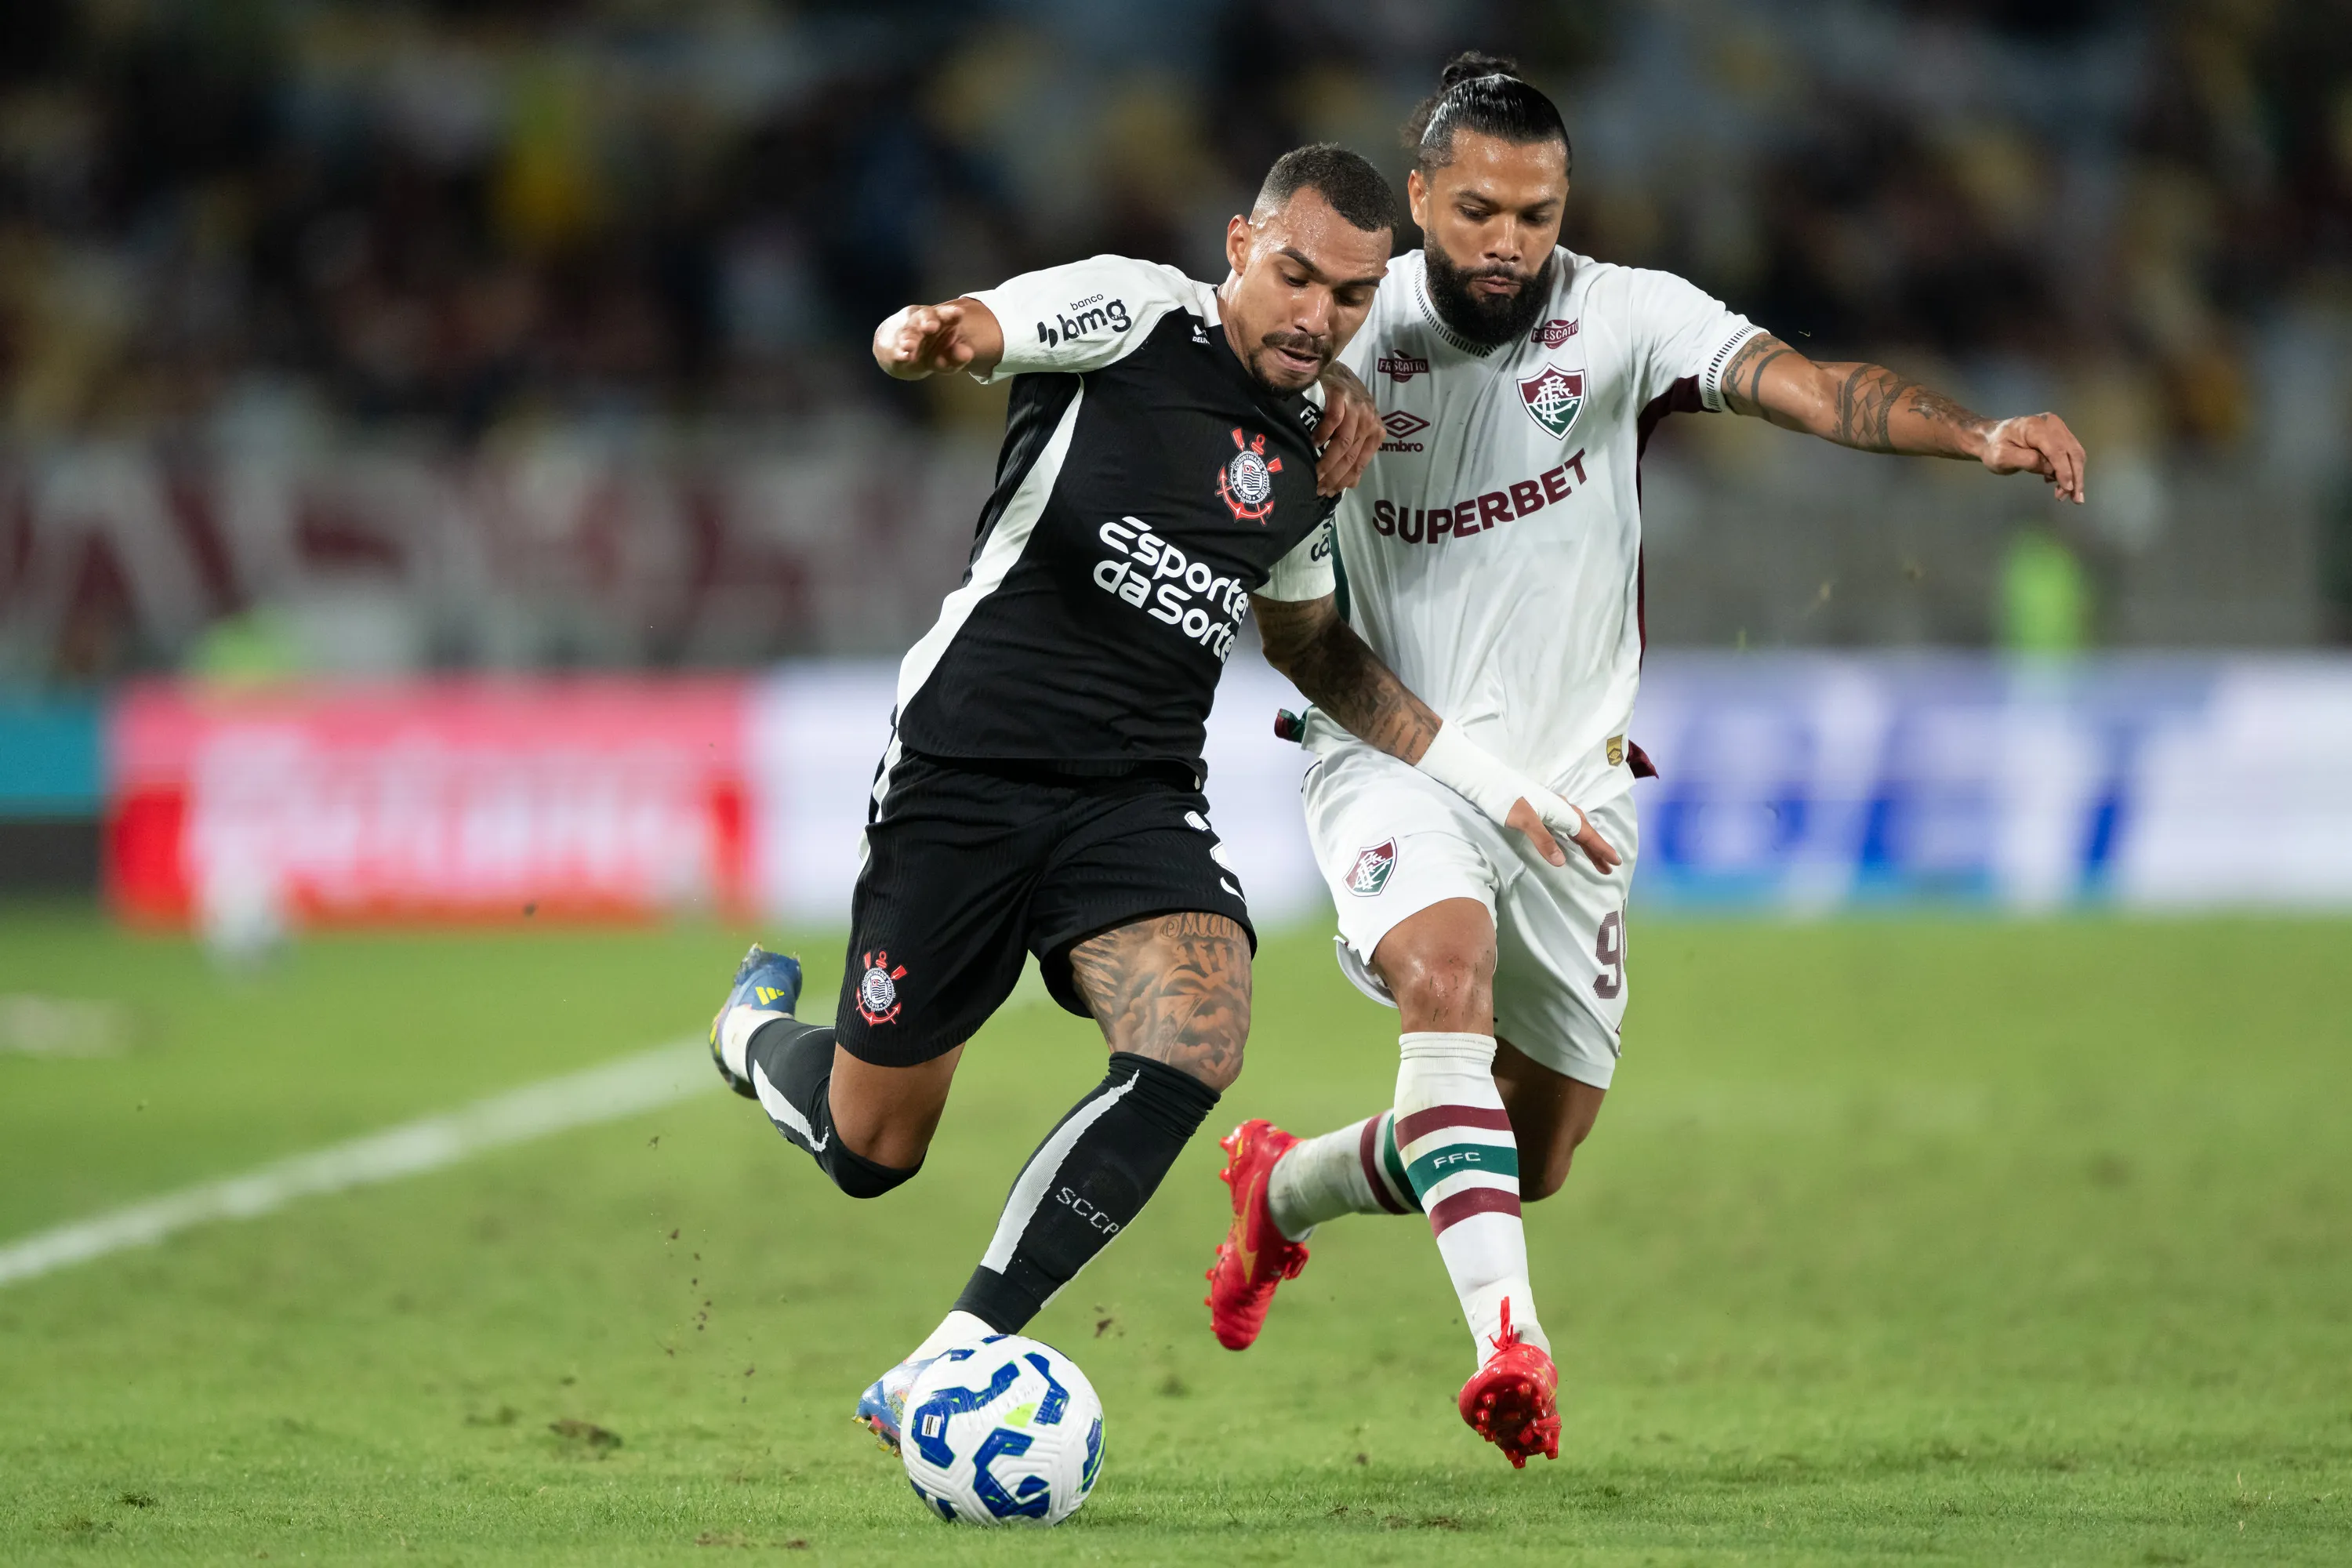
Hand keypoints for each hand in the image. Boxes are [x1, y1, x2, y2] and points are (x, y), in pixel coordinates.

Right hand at [873, 302, 976, 380]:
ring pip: (908, 333)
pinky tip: (903, 356)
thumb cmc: (927, 350)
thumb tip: (968, 353)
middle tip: (931, 327)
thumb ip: (957, 355)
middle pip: (924, 317)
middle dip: (928, 321)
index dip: (951, 313)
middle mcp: (920, 322)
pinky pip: (896, 349)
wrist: (894, 350)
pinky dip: (899, 353)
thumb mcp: (945, 355)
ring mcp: (905, 333)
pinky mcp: (892, 348)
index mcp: (937, 319)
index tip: (959, 313)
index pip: (944, 313)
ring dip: (910, 339)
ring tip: (910, 346)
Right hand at [1312, 361, 1379, 495]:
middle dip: (1334, 476)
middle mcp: (1370, 420)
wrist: (1337, 371)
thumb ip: (1355, 451)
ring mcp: (1357, 407)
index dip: (1343, 481)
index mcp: (1376, 432)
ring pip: (1343, 443)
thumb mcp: (1356, 427)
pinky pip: (1333, 421)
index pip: (1360, 464)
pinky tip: (1312, 444)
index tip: (1328, 493)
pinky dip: (1323, 435)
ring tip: (1314, 474)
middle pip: (1351, 456)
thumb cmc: (1345, 403)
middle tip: (1317, 488)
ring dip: (1327, 462)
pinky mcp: (1342, 395)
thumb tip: (1351, 483)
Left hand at [1504, 796, 1620, 874]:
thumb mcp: (1524, 821)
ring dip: (1586, 844)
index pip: (1586, 833)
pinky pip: (1567, 825)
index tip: (1615, 862)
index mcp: (1561, 811)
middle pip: (1584, 832)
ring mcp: (1552, 807)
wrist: (1488, 780)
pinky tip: (1572, 841)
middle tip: (1608, 869)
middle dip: (1597, 850)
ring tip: (1596, 860)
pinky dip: (1574, 836)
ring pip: (1576, 828)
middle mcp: (1561, 808)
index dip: (1601, 848)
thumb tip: (1562, 862)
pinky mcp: (1543, 808)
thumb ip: (1543, 841)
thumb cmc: (1506, 799)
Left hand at [1981, 412, 2086, 503]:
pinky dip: (2069, 469)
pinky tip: (2058, 482)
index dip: (2064, 471)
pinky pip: (2070, 453)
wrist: (1991, 437)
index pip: (2056, 450)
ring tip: (2066, 494)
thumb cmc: (1994, 448)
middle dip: (2075, 477)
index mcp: (2035, 427)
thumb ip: (2027, 461)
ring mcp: (2057, 428)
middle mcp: (2051, 424)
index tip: (2067, 489)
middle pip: (2072, 452)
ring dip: (2075, 476)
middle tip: (2075, 499)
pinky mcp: (2059, 435)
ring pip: (2075, 454)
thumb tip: (2050, 469)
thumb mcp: (2003, 458)